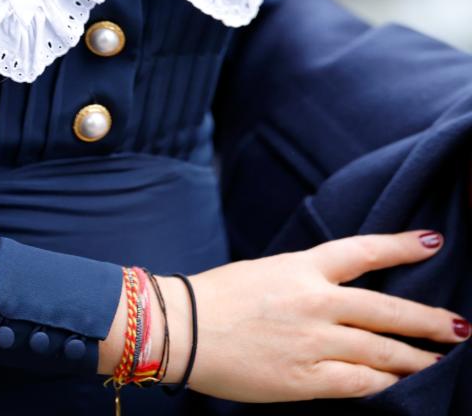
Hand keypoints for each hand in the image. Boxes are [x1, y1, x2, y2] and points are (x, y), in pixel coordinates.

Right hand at [158, 230, 468, 402]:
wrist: (184, 330)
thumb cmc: (220, 298)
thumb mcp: (268, 273)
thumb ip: (308, 284)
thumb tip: (343, 300)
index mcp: (303, 268)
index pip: (363, 251)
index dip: (401, 246)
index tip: (433, 242)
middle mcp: (316, 302)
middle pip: (385, 310)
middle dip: (428, 319)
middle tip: (459, 326)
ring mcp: (314, 342)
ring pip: (381, 352)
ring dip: (417, 359)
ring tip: (442, 362)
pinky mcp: (307, 379)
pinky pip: (360, 385)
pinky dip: (386, 386)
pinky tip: (403, 387)